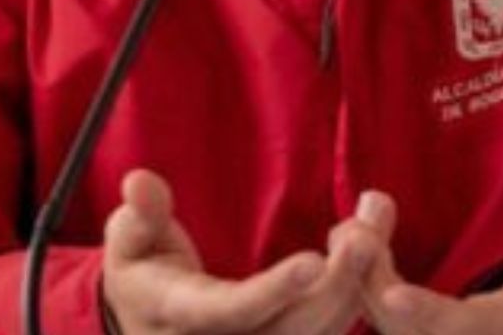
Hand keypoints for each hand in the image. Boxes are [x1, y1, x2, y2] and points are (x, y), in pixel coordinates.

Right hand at [102, 168, 394, 333]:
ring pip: (320, 333)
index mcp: (180, 319)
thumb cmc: (142, 271)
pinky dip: (355, 291)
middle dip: (337, 285)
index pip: (232, 311)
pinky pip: (327, 329)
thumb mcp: (128, 241)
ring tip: (374, 225)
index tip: (316, 260)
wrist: (148, 322)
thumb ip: (140, 216)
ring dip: (355, 284)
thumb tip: (138, 183)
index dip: (275, 290)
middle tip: (367, 233)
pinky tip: (371, 244)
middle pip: (292, 329)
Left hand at [360, 199, 502, 334]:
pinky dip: (355, 273)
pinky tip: (353, 231)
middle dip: (370, 281)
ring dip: (357, 271)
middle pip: (400, 330)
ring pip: (379, 319)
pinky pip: (373, 309)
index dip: (425, 317)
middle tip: (355, 229)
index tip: (395, 297)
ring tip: (354, 221)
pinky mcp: (406, 330)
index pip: (456, 332)